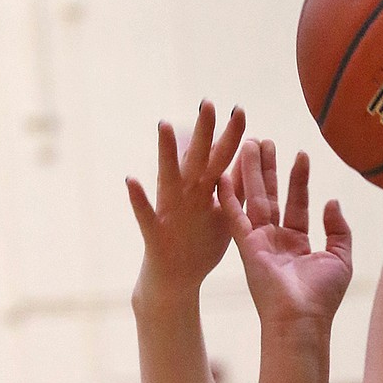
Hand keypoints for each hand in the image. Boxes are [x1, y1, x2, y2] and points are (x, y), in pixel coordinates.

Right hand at [127, 101, 246, 297]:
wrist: (176, 279)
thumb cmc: (201, 243)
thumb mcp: (224, 213)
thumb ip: (235, 187)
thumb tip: (250, 156)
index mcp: (206, 191)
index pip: (221, 158)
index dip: (231, 136)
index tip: (240, 109)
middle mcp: (187, 194)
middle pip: (198, 160)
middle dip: (203, 132)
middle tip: (208, 103)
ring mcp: (170, 211)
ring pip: (169, 178)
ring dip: (167, 153)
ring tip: (165, 126)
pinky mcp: (156, 232)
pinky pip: (146, 215)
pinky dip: (138, 199)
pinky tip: (132, 180)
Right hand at [218, 140, 351, 327]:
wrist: (301, 319)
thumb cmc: (322, 297)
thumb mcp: (341, 258)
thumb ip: (339, 229)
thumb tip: (332, 201)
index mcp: (298, 245)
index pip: (298, 205)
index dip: (299, 180)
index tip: (302, 155)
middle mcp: (276, 241)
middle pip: (271, 196)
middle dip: (269, 168)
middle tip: (265, 140)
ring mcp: (259, 243)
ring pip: (254, 199)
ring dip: (251, 171)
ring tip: (249, 142)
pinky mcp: (246, 246)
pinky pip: (235, 216)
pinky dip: (229, 195)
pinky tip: (223, 174)